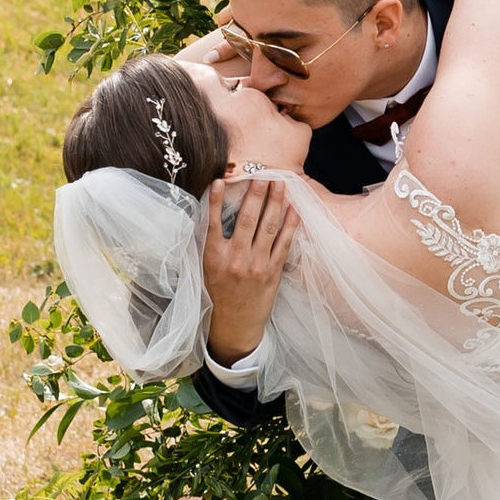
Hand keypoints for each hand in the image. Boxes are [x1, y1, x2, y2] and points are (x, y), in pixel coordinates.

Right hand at [199, 172, 295, 365]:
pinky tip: (294, 209)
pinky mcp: (273, 272)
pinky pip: (284, 243)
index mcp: (214, 257)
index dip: (215, 200)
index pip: (213, 222)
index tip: (219, 180)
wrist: (234, 325)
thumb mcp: (205, 270)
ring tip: (280, 183)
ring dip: (275, 202)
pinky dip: (290, 225)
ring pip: (268, 227)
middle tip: (262, 174)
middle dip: (255, 194)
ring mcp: (256, 265)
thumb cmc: (217, 295)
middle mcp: (235, 259)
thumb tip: (212, 214)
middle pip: (246, 219)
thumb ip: (209, 244)